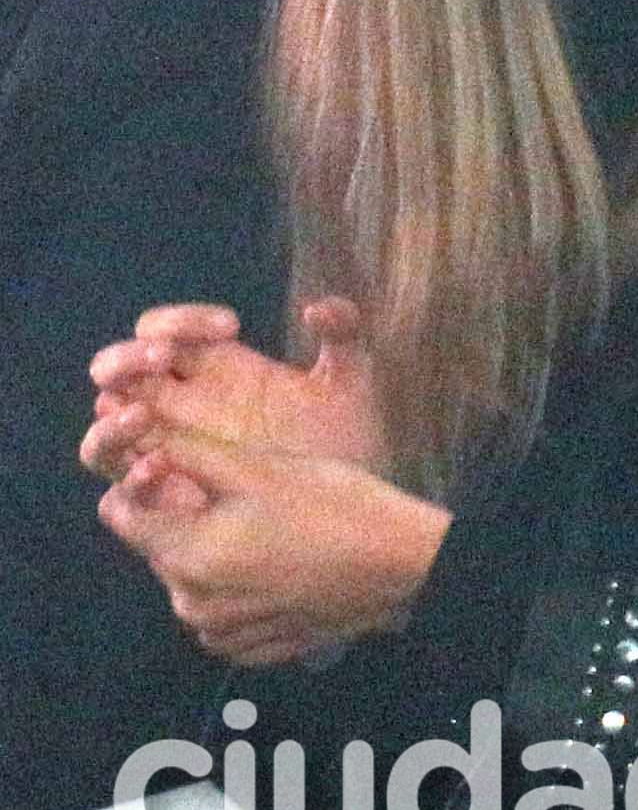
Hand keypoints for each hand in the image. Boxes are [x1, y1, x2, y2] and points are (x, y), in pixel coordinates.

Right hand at [86, 297, 381, 474]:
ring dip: (112, 416)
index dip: (184, 320)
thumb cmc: (351, 434)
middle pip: (118, 371)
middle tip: (165, 355)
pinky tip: (158, 465)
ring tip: (141, 413)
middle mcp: (182, 405)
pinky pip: (125, 487)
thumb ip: (343, 336)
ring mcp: (172, 450)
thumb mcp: (352, 380)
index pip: (166, 330)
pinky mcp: (176, 498)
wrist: (358, 501)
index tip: (232, 326)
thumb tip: (317, 308)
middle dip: (130, 356)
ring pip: (107, 427)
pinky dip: (128, 472)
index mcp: (217, 368)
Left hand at [98, 433, 450, 664]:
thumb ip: (191, 453)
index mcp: (186, 555)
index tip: (182, 463)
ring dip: (210, 552)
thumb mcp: (262, 468)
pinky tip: (278, 564)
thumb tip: (139, 441)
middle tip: (242, 492)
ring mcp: (223, 633)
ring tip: (267, 527)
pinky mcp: (253, 649)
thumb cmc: (335, 506)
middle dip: (183, 516)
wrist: (404, 567)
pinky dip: (236, 589)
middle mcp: (191, 604)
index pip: (119, 514)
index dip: (143, 480)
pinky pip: (222, 614)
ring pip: (190, 580)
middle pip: (159, 545)